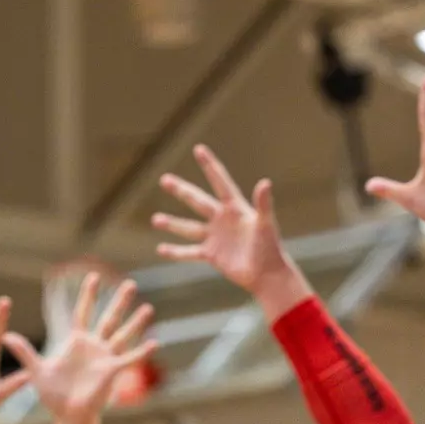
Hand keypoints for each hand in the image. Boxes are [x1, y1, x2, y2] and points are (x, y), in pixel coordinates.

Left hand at [19, 274, 157, 423]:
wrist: (66, 415)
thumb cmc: (53, 394)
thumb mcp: (36, 370)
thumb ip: (24, 352)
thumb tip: (4, 335)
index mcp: (76, 342)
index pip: (82, 312)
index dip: (88, 295)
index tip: (94, 276)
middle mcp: (94, 346)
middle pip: (108, 318)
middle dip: (118, 302)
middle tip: (130, 283)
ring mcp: (105, 358)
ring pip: (122, 335)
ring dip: (135, 322)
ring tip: (148, 308)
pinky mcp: (111, 372)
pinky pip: (128, 360)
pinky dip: (140, 352)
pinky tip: (155, 342)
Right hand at [154, 144, 311, 320]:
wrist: (266, 274)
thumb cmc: (270, 247)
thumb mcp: (266, 224)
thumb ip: (263, 203)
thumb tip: (265, 182)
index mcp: (235, 208)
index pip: (220, 182)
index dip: (209, 166)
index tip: (199, 149)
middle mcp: (222, 219)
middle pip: (197, 201)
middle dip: (181, 190)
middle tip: (164, 179)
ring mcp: (214, 237)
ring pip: (188, 227)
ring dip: (172, 223)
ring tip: (154, 219)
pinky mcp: (211, 255)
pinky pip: (189, 252)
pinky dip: (175, 252)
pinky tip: (160, 249)